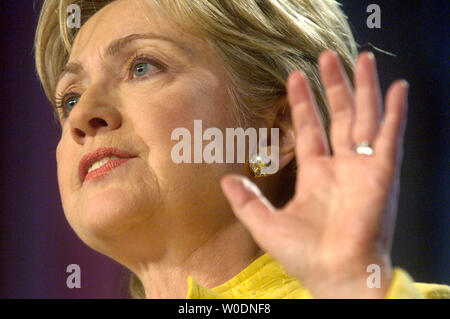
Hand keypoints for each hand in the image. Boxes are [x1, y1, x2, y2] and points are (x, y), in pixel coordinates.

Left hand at [221, 50, 408, 297]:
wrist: (335, 274)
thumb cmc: (305, 255)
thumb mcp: (265, 224)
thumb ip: (246, 200)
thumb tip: (225, 180)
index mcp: (316, 174)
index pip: (309, 128)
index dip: (302, 103)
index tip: (296, 77)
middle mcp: (340, 166)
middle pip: (338, 115)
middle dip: (333, 86)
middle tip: (325, 57)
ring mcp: (363, 167)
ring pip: (364, 117)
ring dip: (363, 88)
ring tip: (359, 58)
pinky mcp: (382, 172)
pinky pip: (390, 136)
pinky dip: (396, 113)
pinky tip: (398, 88)